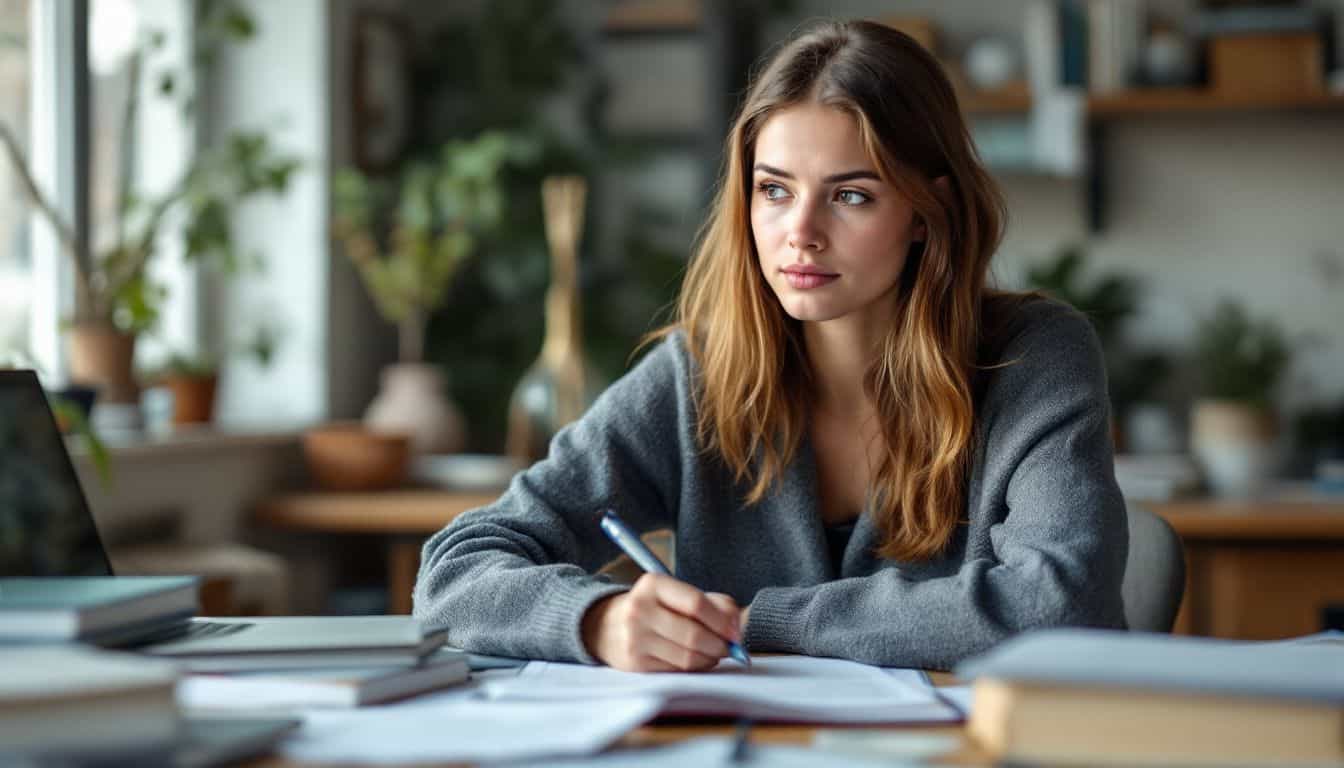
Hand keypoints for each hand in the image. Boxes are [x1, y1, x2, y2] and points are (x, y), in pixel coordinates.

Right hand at [581, 573, 741, 671]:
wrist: (604, 625)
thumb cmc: (653, 607)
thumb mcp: (675, 593)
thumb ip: (712, 602)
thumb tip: (736, 627)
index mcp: (653, 584)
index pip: (696, 603)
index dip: (722, 621)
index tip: (735, 632)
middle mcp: (640, 610)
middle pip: (694, 634)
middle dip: (720, 645)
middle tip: (730, 648)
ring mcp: (635, 638)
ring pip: (687, 657)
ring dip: (710, 659)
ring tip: (714, 654)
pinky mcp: (635, 663)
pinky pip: (677, 670)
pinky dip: (694, 668)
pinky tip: (696, 660)